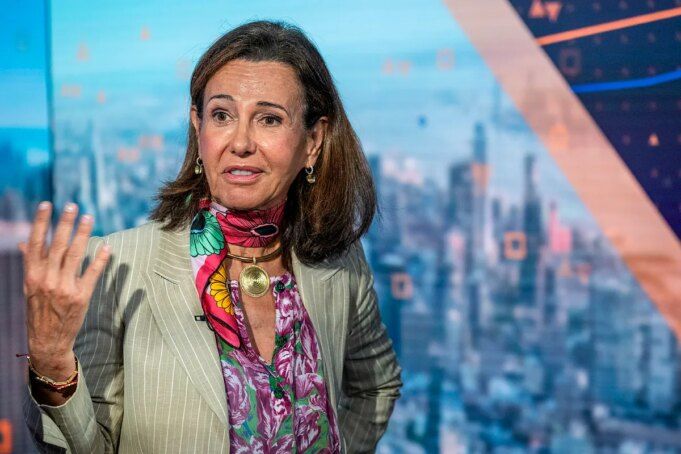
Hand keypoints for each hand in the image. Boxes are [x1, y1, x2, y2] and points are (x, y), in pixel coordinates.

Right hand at [18, 201, 110, 380]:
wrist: (47, 340)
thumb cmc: (39, 310)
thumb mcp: (29, 287)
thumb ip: (31, 263)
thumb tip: (26, 242)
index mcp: (32, 275)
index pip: (35, 243)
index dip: (40, 222)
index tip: (46, 205)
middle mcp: (47, 279)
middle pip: (57, 245)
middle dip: (64, 223)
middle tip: (72, 205)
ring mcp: (64, 288)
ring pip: (75, 255)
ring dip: (82, 234)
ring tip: (88, 217)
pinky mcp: (81, 297)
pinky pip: (92, 273)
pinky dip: (100, 259)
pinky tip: (107, 246)